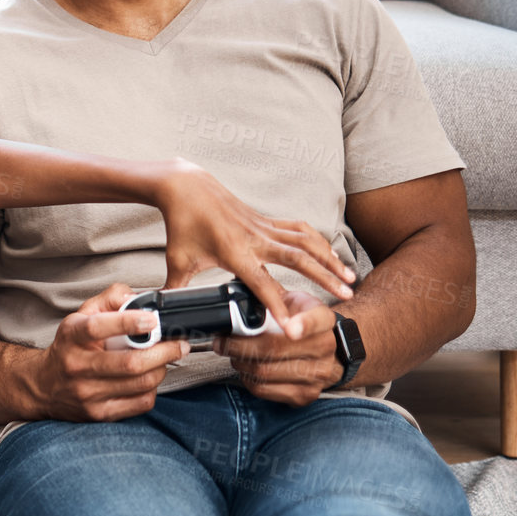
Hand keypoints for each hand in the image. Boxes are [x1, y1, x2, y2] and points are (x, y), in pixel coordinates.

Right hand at [30, 284, 190, 421]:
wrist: (43, 385)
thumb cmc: (70, 347)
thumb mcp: (82, 316)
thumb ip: (109, 299)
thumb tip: (137, 298)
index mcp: (72, 336)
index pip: (98, 328)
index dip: (128, 322)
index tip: (153, 319)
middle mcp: (77, 366)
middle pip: (130, 363)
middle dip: (164, 352)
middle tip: (179, 344)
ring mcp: (88, 393)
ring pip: (141, 383)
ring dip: (161, 369)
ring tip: (163, 360)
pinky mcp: (99, 413)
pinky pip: (140, 403)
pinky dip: (152, 389)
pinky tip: (148, 379)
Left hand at [154, 159, 356, 338]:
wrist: (187, 188)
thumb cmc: (182, 224)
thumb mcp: (177, 262)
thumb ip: (176, 290)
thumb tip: (167, 313)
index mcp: (234, 252)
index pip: (262, 284)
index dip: (278, 306)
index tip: (293, 327)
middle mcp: (255, 239)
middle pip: (298, 260)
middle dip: (325, 278)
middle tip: (346, 296)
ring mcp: (264, 227)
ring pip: (306, 242)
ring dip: (330, 259)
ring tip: (349, 277)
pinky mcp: (267, 220)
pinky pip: (299, 230)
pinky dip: (318, 241)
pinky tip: (331, 254)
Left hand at [214, 290, 342, 405]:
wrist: (322, 348)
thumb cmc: (298, 320)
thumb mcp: (291, 300)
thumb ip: (270, 298)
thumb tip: (237, 301)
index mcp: (323, 319)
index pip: (315, 320)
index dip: (302, 324)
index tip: (290, 328)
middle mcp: (326, 347)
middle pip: (274, 349)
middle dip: (239, 346)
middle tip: (222, 341)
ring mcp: (318, 374)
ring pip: (264, 372)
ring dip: (239, 363)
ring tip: (233, 353)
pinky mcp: (305, 395)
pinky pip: (264, 390)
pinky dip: (246, 379)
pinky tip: (245, 368)